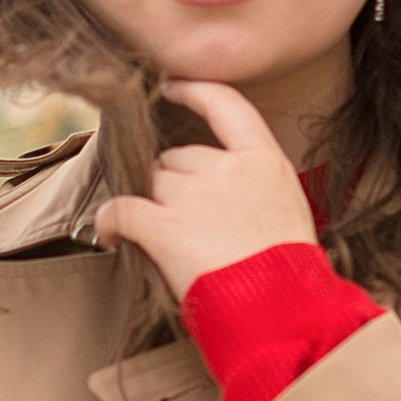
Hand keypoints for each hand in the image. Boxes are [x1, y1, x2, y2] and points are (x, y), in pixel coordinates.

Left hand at [94, 81, 318, 297]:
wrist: (284, 313)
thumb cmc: (290, 277)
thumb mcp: (290, 213)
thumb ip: (257, 190)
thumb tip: (227, 194)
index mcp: (266, 162)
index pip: (226, 105)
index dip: (194, 91)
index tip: (171, 86)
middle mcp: (228, 169)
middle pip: (179, 157)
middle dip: (175, 184)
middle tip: (190, 225)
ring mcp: (195, 196)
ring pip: (153, 184)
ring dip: (153, 206)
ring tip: (168, 242)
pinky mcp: (165, 227)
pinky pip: (122, 210)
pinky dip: (110, 222)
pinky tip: (111, 235)